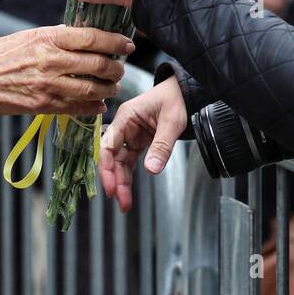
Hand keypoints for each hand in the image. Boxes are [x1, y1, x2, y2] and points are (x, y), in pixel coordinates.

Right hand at [0, 25, 133, 117]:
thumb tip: (81, 35)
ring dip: (108, 88)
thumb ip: (56, 36)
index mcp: (48, 39)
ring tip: (113, 86)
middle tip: (121, 67)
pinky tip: (100, 104)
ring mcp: (48, 86)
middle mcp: (51, 62)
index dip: (114, 42)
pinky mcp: (43, 106)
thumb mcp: (28, 35)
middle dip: (116, 67)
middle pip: (97, 64)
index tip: (127, 44)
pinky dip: (93, 107)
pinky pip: (77, 108)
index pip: (91, 38)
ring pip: (92, 89)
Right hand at [98, 76, 188, 212]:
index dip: (106, 168)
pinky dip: (129, 175)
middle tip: (120, 201)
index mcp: (126, 117)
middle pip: (112, 157)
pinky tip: (128, 190)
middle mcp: (124, 127)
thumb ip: (161, 146)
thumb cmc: (176, 98)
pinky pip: (130, 160)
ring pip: (120, 162)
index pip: (108, 145)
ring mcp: (131, 134)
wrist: (186, 91)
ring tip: (125, 203)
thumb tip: (151, 170)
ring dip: (121, 181)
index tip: (111, 186)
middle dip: (114, 180)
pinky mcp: (139, 141)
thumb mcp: (172, 121)